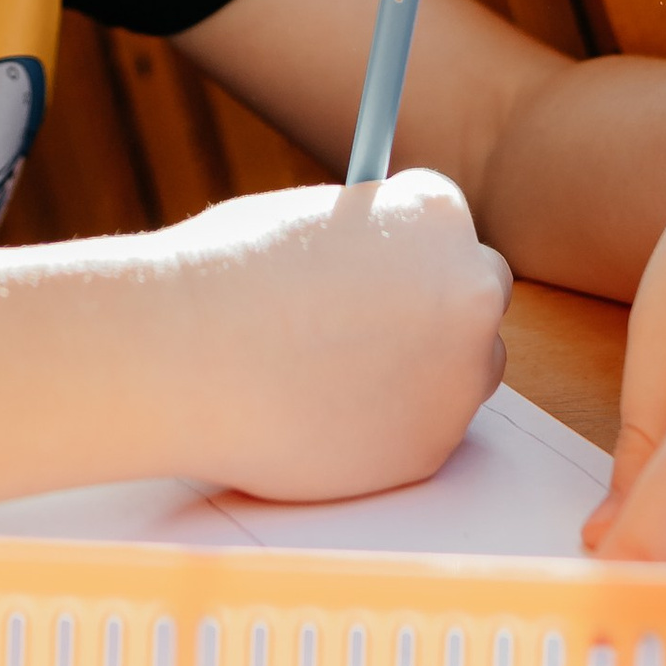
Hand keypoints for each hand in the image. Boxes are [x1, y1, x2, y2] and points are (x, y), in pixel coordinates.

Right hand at [163, 171, 511, 504]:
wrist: (186, 359)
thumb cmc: (226, 275)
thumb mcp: (306, 220)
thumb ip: (362, 239)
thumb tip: (377, 261)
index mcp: (435, 217)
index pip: (445, 220)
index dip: (398, 239)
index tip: (362, 260)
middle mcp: (469, 293)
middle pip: (479, 291)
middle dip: (435, 301)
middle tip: (370, 318)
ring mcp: (457, 378)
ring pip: (466, 369)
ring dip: (425, 368)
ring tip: (338, 369)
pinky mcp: (429, 449)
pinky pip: (426, 429)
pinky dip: (389, 424)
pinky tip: (325, 411)